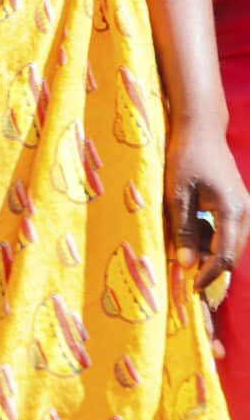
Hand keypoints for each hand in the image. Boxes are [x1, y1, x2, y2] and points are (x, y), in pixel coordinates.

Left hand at [165, 119, 249, 289]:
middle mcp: (245, 213)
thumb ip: (183, 230)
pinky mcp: (236, 205)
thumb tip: (185, 264)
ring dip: (208, 252)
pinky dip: (210, 238)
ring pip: (229, 244)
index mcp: (233, 212)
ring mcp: (244, 208)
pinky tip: (191, 231)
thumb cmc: (185, 159)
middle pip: (231, 253)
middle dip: (209, 267)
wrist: (200, 132)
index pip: (224, 256)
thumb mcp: (177, 195)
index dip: (208, 275)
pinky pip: (226, 232)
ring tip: (184, 248)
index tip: (190, 287)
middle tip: (184, 276)